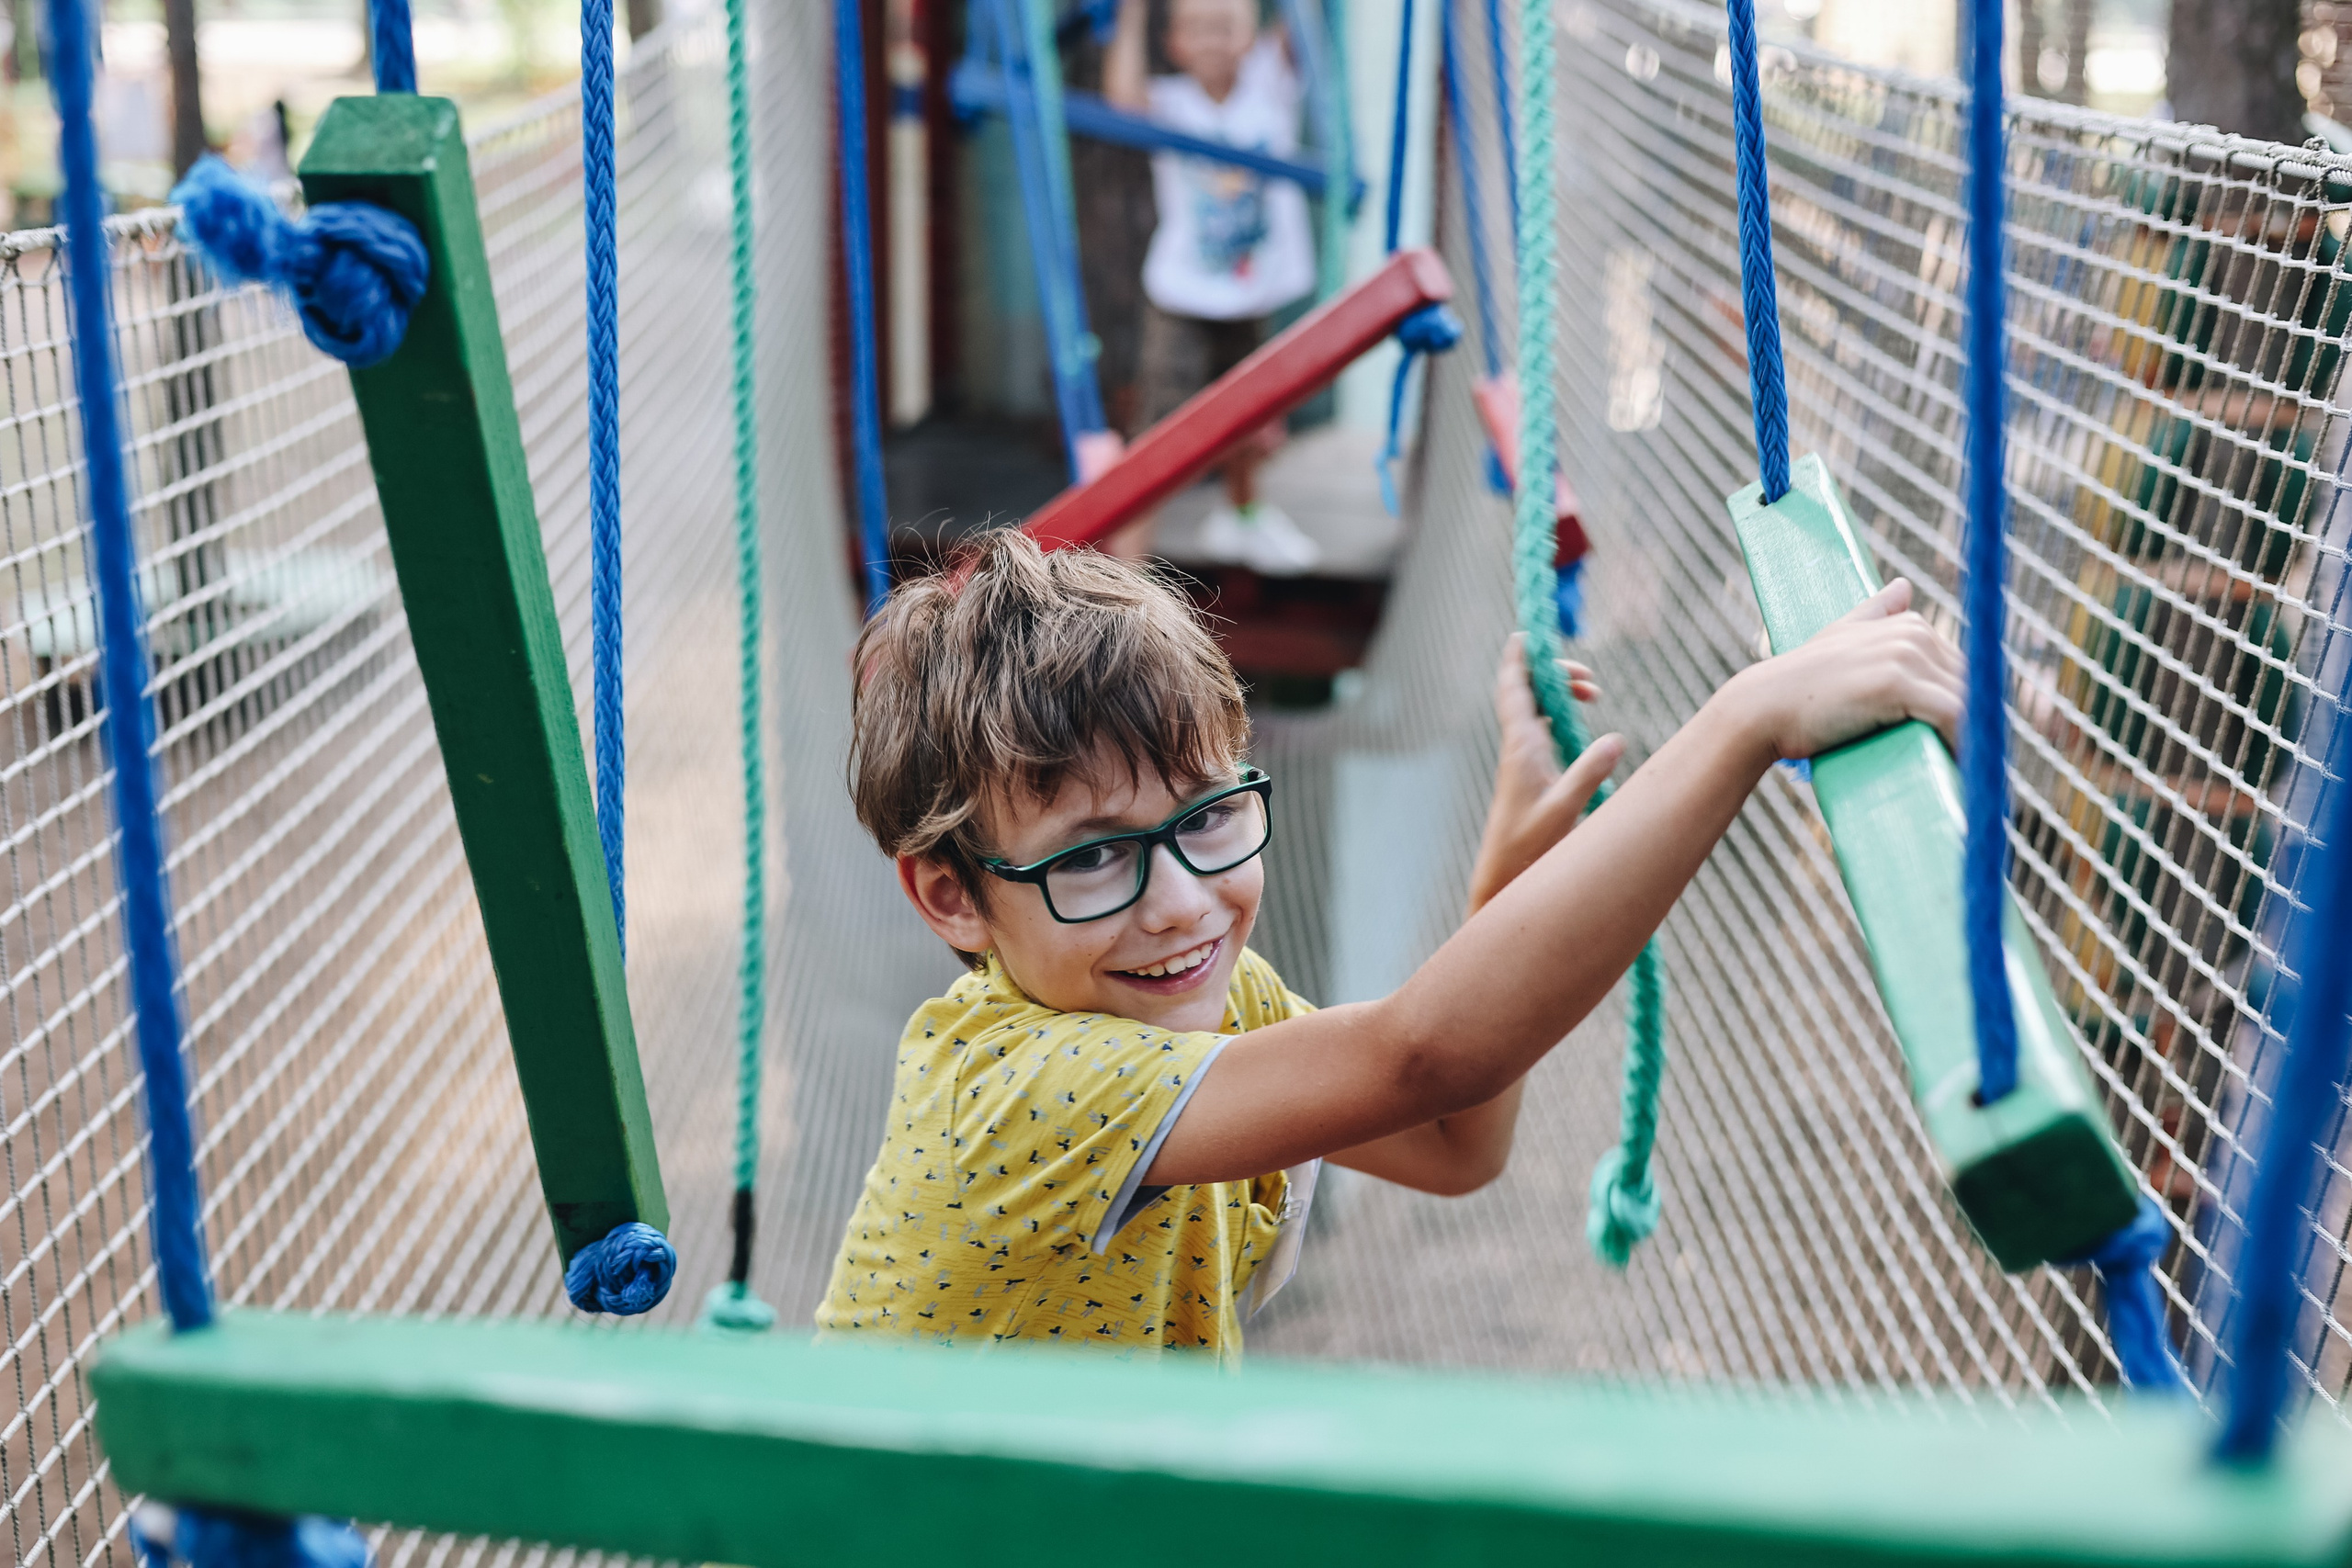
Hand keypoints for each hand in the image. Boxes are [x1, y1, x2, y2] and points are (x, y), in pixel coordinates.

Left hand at [1466, 635, 1625, 912]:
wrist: (1503, 875)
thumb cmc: (1528, 847)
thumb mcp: (1565, 809)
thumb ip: (1590, 772)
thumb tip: (1617, 738)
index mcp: (1519, 746)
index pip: (1512, 687)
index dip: (1518, 656)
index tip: (1530, 631)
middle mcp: (1517, 746)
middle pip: (1528, 690)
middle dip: (1555, 672)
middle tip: (1591, 680)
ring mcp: (1521, 758)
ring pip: (1536, 708)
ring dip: (1560, 693)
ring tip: (1593, 695)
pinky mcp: (1529, 773)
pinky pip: (1542, 728)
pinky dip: (1560, 715)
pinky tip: (1581, 726)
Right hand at [1725, 577, 1964, 762]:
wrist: (1765, 707)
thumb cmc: (1800, 681)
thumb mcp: (1841, 634)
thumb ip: (1875, 611)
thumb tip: (1904, 585)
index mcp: (1909, 625)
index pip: (1965, 670)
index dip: (1971, 707)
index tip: (1969, 741)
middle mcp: (1913, 634)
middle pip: (1972, 686)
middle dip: (1978, 723)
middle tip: (1970, 762)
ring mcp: (1905, 656)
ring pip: (1968, 701)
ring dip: (1976, 737)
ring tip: (1968, 771)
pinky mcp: (1896, 684)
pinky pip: (1952, 713)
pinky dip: (1963, 740)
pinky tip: (1962, 764)